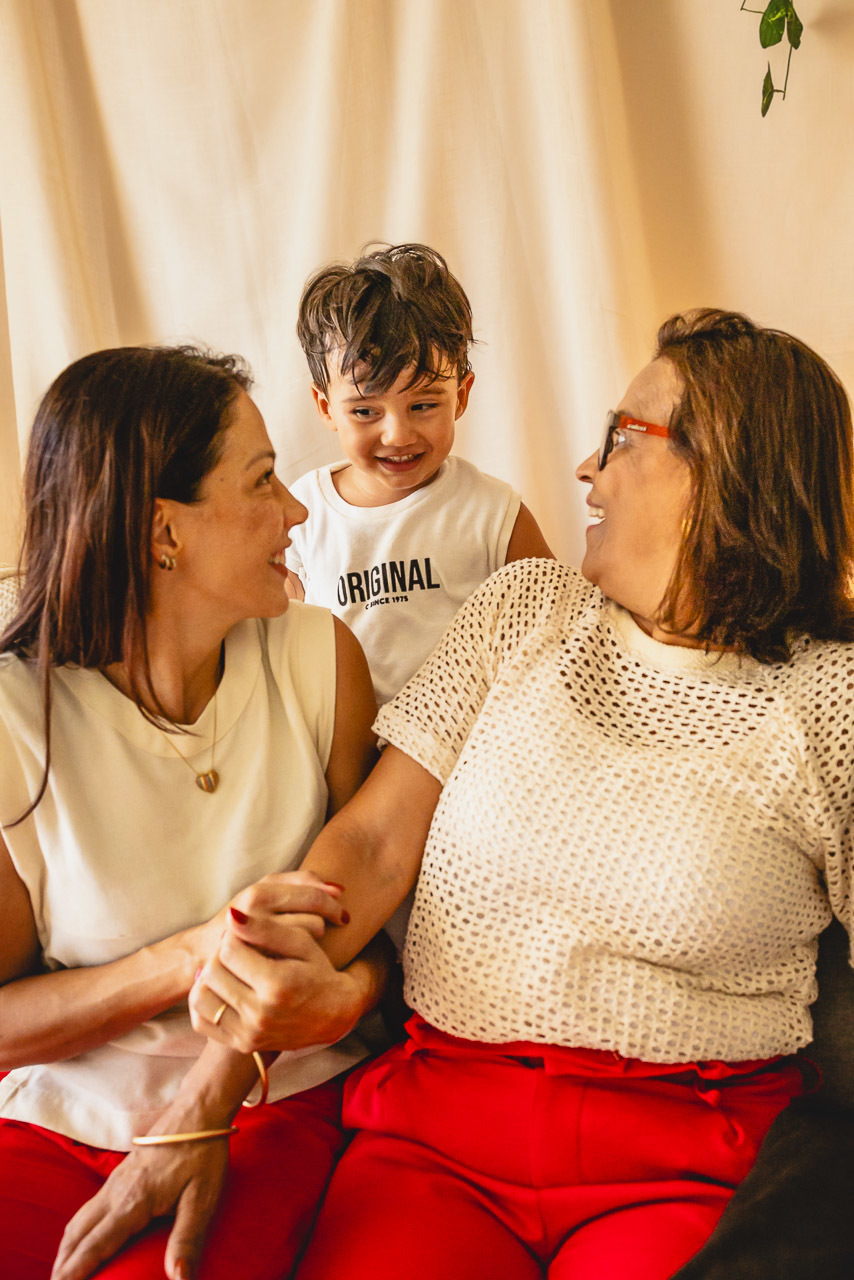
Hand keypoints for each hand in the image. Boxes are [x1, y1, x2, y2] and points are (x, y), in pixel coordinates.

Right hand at [50, 1131, 227, 1279]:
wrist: (198, 1110)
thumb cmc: (202, 1153)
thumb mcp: (203, 1198)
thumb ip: (187, 1239)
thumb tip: (180, 1279)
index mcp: (133, 1201)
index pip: (95, 1245)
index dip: (75, 1270)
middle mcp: (116, 1191)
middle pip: (78, 1233)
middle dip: (63, 1263)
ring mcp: (116, 1180)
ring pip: (80, 1218)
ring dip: (67, 1247)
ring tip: (62, 1270)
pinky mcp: (121, 1173)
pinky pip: (90, 1207)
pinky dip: (78, 1230)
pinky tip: (84, 1237)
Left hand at [189, 873, 355, 1053]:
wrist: (334, 1015)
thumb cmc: (319, 971)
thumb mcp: (301, 943)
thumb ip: (266, 928)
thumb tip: (231, 916)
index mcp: (276, 985)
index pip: (229, 950)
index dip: (234, 937)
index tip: (246, 936)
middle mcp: (260, 1014)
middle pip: (212, 971)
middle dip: (221, 955)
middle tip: (237, 951)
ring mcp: (249, 1033)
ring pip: (200, 997)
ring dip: (209, 977)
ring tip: (228, 970)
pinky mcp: (241, 1044)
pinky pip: (201, 1021)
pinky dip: (205, 1003)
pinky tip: (222, 990)